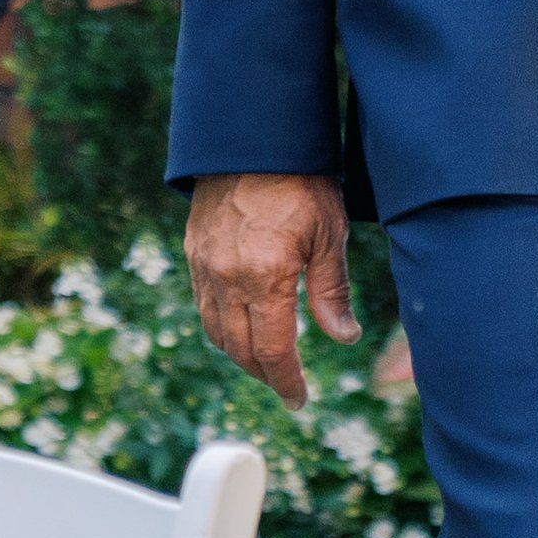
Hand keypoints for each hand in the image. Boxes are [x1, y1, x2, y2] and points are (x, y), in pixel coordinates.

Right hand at [185, 171, 357, 411]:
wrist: (253, 138)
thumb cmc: (302, 181)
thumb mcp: (329, 234)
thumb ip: (331, 291)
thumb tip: (342, 338)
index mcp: (265, 277)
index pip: (272, 349)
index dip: (286, 381)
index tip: (298, 400)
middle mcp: (227, 278)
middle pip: (239, 348)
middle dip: (264, 373)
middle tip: (286, 386)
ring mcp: (205, 266)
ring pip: (215, 330)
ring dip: (239, 354)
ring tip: (266, 363)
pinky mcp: (194, 252)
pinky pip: (203, 304)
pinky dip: (221, 326)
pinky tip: (241, 327)